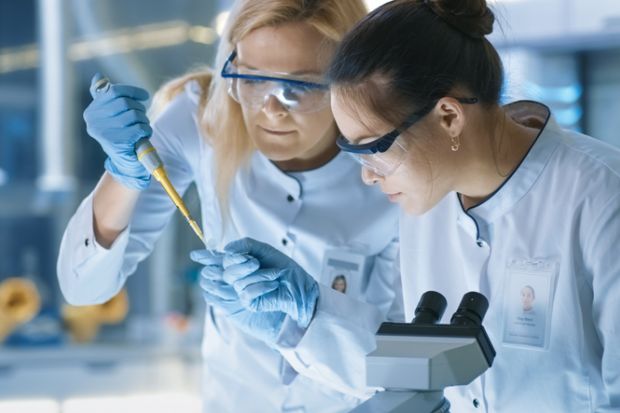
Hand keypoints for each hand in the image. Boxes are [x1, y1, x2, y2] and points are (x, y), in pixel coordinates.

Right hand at [83, 73, 151, 189]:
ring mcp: (105, 132)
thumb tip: (99, 76)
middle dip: (139, 109)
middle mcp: (94, 121)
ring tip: (140, 128)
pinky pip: (139, 128)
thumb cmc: (121, 135)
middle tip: (141, 118)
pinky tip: (142, 137)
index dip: (132, 91)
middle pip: (125, 103)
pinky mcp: (118, 142)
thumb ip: (105, 97)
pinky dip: (146, 131)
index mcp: (91, 112)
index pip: (113, 92)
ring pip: (134, 115)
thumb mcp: (110, 116)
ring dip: (143, 121)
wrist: (125, 163)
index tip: (144, 95)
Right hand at [223, 238, 318, 328]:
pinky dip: (262, 286)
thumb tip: (226, 249)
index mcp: (241, 265)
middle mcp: (240, 279)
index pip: (226, 261)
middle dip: (243, 266)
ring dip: (259, 275)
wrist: (299, 284)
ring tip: (274, 274)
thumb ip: (245, 245)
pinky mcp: (250, 303)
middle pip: (227, 274)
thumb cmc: (283, 267)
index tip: (246, 255)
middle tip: (257, 263)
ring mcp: (244, 292)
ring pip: (239, 283)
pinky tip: (274, 284)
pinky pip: (247, 293)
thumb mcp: (264, 250)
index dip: (232, 258)